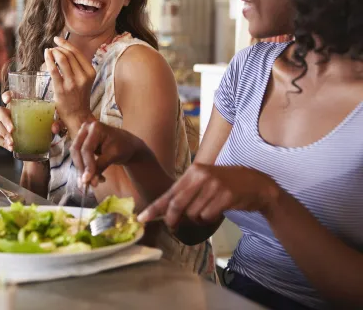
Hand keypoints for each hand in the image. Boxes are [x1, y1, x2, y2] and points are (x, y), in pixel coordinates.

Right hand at [0, 91, 64, 151]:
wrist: (41, 145)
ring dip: (4, 134)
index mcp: (22, 106)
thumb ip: (57, 123)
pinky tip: (11, 147)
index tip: (8, 100)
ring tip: (13, 142)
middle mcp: (11, 113)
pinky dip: (3, 143)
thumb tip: (54, 128)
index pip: (11, 95)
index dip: (7, 95)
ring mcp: (5, 125)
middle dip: (4, 119)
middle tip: (12, 129)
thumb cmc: (45, 128)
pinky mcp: (3, 137)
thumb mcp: (53, 124)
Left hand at [44, 36, 95, 136]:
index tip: (57, 39)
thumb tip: (65, 50)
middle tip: (52, 48)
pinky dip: (49, 60)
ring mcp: (73, 83)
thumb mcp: (85, 80)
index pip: (77, 53)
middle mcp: (84, 77)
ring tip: (48, 52)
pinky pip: (54, 69)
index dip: (66, 43)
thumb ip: (79, 67)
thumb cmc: (79, 97)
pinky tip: (46, 56)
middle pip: (69, 54)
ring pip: (62, 59)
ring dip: (53, 52)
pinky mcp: (62, 89)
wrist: (78, 115)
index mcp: (91, 73)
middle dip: (58, 48)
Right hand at [70, 121, 143, 187]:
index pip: (86, 149)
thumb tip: (90, 182)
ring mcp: (82, 135)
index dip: (87, 165)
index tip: (88, 180)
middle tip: (87, 183)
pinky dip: (85, 168)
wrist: (128, 145)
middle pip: (77, 150)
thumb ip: (100, 166)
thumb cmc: (124, 146)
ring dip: (82, 170)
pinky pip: (78, 157)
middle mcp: (86, 128)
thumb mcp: (113, 155)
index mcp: (95, 127)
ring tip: (92, 182)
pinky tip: (94, 177)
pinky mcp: (82, 144)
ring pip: (75, 155)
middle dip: (82, 168)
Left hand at [138, 164, 280, 227]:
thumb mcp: (204, 181)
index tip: (142, 218)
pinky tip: (217, 211)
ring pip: (193, 213)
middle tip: (173, 227)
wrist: (254, 183)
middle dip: (172, 220)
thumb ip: (186, 192)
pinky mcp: (225, 196)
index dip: (155, 207)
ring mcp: (214, 185)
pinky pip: (208, 216)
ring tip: (206, 210)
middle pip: (177, 204)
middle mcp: (202, 176)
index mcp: (193, 171)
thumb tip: (165, 210)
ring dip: (196, 219)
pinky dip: (209, 219)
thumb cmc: (225, 183)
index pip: (170, 192)